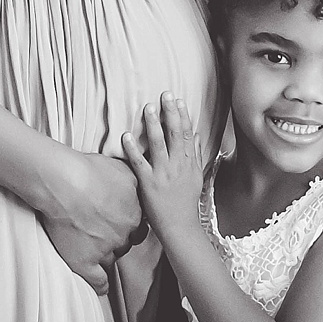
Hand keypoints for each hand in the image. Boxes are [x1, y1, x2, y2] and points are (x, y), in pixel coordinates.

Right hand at [42, 151, 142, 293]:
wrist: (63, 182)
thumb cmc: (88, 170)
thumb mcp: (123, 169)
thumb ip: (134, 181)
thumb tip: (139, 183)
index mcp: (134, 213)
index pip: (138, 228)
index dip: (127, 225)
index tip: (118, 221)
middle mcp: (123, 234)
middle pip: (125, 243)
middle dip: (116, 238)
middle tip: (100, 229)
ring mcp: (105, 250)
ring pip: (111, 259)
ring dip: (104, 255)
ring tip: (90, 247)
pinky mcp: (85, 262)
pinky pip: (98, 281)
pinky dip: (99, 284)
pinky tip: (100, 287)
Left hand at [120, 95, 203, 243]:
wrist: (180, 226)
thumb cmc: (186, 202)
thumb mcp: (196, 176)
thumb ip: (195, 154)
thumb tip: (197, 135)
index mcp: (189, 163)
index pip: (187, 134)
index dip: (183, 116)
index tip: (178, 100)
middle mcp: (178, 165)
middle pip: (175, 134)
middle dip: (171, 112)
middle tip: (165, 95)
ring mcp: (163, 173)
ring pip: (159, 144)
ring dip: (153, 124)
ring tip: (148, 108)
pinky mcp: (149, 183)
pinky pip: (139, 163)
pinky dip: (132, 149)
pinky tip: (126, 136)